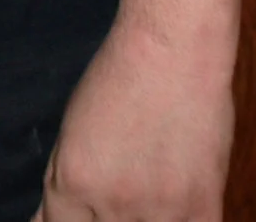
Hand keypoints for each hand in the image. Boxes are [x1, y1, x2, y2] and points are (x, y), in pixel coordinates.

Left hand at [35, 20, 233, 221]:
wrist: (173, 52)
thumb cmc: (118, 80)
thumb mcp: (73, 131)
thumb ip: (66, 183)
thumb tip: (51, 219)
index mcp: (73, 183)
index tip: (74, 216)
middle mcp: (114, 204)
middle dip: (101, 218)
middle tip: (113, 193)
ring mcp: (162, 211)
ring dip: (141, 220)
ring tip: (143, 191)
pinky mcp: (204, 207)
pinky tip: (172, 209)